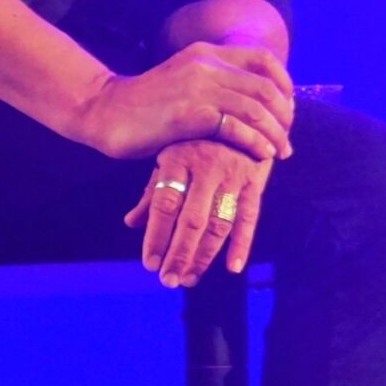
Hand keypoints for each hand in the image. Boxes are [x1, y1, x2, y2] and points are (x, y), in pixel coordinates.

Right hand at [76, 41, 293, 161]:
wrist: (105, 112)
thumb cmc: (147, 105)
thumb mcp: (184, 80)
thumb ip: (214, 82)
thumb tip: (251, 100)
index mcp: (207, 53)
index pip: (262, 60)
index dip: (284, 84)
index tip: (288, 108)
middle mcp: (206, 65)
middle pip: (265, 87)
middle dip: (284, 115)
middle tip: (287, 137)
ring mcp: (198, 88)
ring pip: (256, 109)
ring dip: (275, 133)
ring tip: (281, 152)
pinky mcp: (189, 115)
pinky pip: (236, 128)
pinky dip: (256, 143)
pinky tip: (262, 155)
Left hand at [125, 140, 270, 286]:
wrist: (242, 106)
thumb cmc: (196, 136)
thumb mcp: (170, 153)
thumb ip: (153, 189)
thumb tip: (131, 222)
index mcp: (177, 158)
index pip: (164, 205)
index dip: (156, 237)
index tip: (149, 264)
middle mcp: (206, 166)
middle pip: (191, 219)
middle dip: (179, 254)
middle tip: (168, 280)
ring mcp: (233, 173)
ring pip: (218, 222)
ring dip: (204, 255)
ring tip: (190, 278)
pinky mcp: (255, 180)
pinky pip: (249, 216)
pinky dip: (242, 243)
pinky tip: (232, 267)